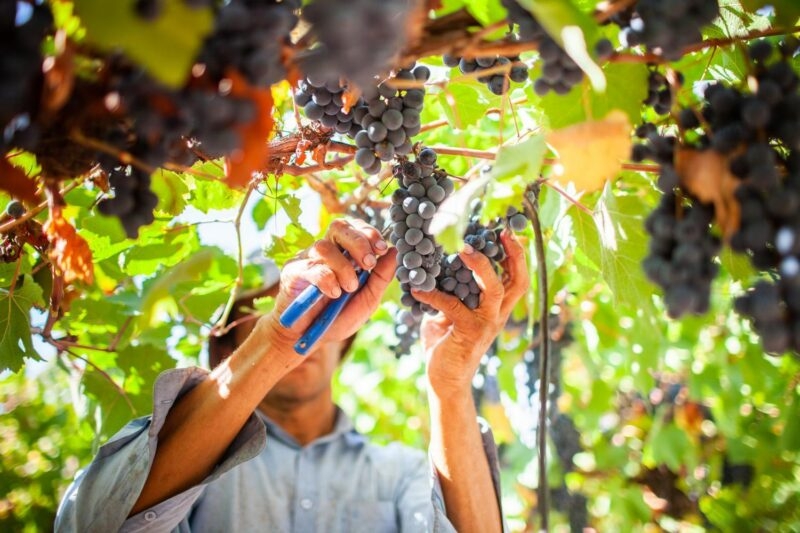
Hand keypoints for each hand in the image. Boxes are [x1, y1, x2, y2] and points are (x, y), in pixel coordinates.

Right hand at [265, 218, 395, 348]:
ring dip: (343, 267)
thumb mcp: (367, 299)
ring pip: (325, 247)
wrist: (309, 338)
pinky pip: (311, 268)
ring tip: (349, 288)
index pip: (355, 228)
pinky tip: (333, 294)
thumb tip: (395, 252)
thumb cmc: (339, 316)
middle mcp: (324, 250)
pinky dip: (327, 280)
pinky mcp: (292, 272)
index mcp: (343, 251)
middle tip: (369, 264)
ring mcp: (306, 259)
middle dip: (358, 242)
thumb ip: (381, 277)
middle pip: (339, 227)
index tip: (381, 249)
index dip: (369, 233)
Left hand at [412, 230, 527, 394]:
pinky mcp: (469, 333)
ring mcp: (486, 324)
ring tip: (463, 250)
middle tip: (501, 232)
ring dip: (482, 267)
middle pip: (517, 282)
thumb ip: (450, 291)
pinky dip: (432, 295)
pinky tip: (415, 290)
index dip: (516, 255)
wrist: (445, 380)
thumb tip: (433, 264)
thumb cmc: (446, 343)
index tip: (508, 231)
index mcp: (496, 308)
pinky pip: (453, 306)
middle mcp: (497, 315)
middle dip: (514, 255)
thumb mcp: (449, 313)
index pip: (516, 278)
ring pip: (496, 290)